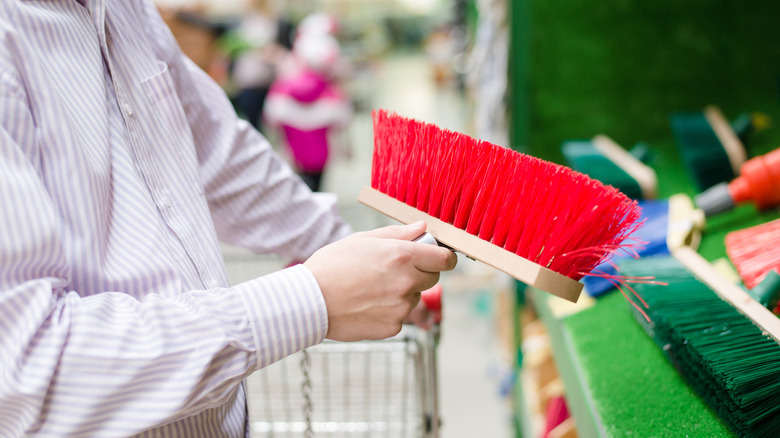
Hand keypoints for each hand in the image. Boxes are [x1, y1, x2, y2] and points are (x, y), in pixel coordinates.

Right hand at [304, 221, 456, 340]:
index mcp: (401, 256)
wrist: (309, 302)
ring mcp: (401, 307)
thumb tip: (421, 228)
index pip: (444, 259)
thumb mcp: (362, 239)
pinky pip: (400, 316)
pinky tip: (366, 304)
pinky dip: (389, 311)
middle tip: (392, 270)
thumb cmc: (332, 265)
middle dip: (420, 272)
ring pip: (414, 297)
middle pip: (432, 278)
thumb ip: (397, 234)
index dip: (443, 257)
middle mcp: (406, 282)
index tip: (437, 257)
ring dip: (401, 292)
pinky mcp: (393, 327)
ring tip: (371, 288)